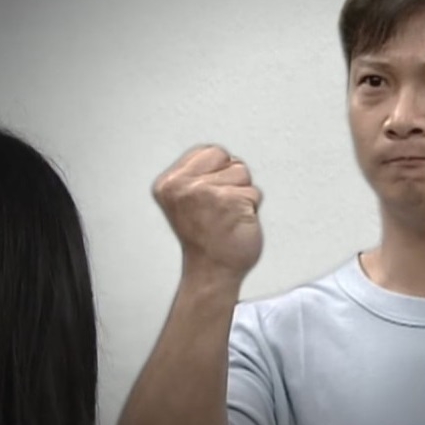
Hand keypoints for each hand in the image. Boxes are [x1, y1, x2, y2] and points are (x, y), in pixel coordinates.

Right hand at [153, 145, 262, 282]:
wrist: (211, 272)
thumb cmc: (204, 239)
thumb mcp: (185, 200)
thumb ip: (197, 175)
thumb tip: (223, 158)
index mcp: (169, 183)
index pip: (210, 152)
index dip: (219, 172)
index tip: (212, 197)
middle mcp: (185, 186)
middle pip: (229, 159)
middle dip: (232, 180)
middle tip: (221, 208)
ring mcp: (208, 192)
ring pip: (244, 174)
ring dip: (243, 195)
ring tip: (228, 216)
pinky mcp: (231, 201)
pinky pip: (255, 193)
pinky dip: (252, 209)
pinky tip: (237, 223)